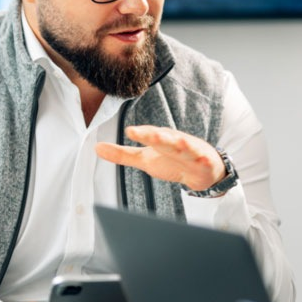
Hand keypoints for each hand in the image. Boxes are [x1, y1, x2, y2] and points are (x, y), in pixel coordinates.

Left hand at [96, 125, 225, 191]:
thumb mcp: (145, 159)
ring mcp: (191, 151)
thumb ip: (122, 154)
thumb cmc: (172, 161)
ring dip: (183, 144)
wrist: (203, 170)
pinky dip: (204, 159)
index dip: (142, 133)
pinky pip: (204, 161)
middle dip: (159, 136)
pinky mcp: (204, 162)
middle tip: (150, 134)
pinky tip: (203, 159)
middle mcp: (175, 142)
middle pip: (166, 139)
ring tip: (179, 141)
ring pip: (186, 147)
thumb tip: (96, 147)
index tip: (130, 131)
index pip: (149, 134)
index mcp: (160, 140)